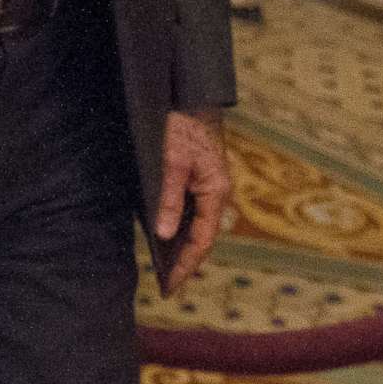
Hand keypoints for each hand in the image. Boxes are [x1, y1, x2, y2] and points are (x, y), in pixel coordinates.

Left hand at [153, 109, 229, 294]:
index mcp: (216, 192)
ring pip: (199, 225)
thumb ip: (169, 200)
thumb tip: (164, 235)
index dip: (185, 265)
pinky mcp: (203, 179)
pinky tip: (168, 236)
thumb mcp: (172, 164)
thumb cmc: (182, 128)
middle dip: (186, 261)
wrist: (191, 98)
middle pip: (203, 236)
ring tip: (166, 267)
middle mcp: (218, 193)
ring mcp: (212, 186)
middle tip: (167, 285)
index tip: (170, 286)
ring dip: (184, 246)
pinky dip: (183, 227)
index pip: (202, 241)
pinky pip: (194, 211)